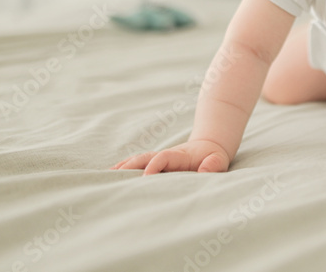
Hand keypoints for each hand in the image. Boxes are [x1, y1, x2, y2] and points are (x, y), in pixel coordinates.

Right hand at [110, 139, 229, 174]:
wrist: (209, 146)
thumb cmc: (213, 157)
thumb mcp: (219, 160)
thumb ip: (214, 164)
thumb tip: (204, 172)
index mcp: (179, 156)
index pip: (163, 157)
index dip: (154, 165)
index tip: (146, 176)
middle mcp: (165, 156)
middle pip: (144, 157)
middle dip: (131, 165)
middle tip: (115, 178)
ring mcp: (158, 159)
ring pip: (138, 161)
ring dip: (123, 168)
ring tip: (106, 178)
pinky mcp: (156, 164)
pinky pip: (138, 165)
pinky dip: (124, 169)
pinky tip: (111, 177)